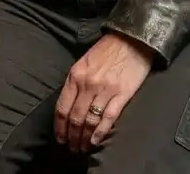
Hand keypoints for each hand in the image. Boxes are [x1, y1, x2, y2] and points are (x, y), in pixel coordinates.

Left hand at [54, 32, 154, 152]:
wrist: (130, 41)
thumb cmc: (105, 51)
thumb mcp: (83, 63)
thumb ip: (75, 82)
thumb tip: (68, 105)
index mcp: (75, 75)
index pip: (62, 107)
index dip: (59, 126)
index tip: (59, 138)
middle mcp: (87, 84)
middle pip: (75, 117)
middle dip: (71, 136)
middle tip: (71, 148)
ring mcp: (104, 90)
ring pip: (90, 120)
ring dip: (85, 138)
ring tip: (82, 148)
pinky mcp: (121, 95)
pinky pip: (108, 118)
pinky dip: (100, 132)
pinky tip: (96, 141)